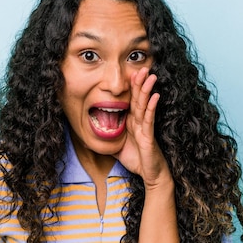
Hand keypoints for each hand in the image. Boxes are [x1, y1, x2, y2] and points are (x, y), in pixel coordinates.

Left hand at [115, 67, 171, 188]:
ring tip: (150, 75)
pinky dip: (151, 107)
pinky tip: (155, 96)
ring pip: (145, 105)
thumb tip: (88, 138)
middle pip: (139, 99)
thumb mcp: (116, 148)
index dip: (131, 88)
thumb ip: (106, 140)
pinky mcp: (148, 137)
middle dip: (140, 83)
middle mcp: (139, 122)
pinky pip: (149, 119)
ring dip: (147, 90)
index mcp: (132, 123)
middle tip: (143, 67)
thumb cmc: (136, 160)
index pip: (131, 101)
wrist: (151, 175)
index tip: (131, 73)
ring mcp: (145, 128)